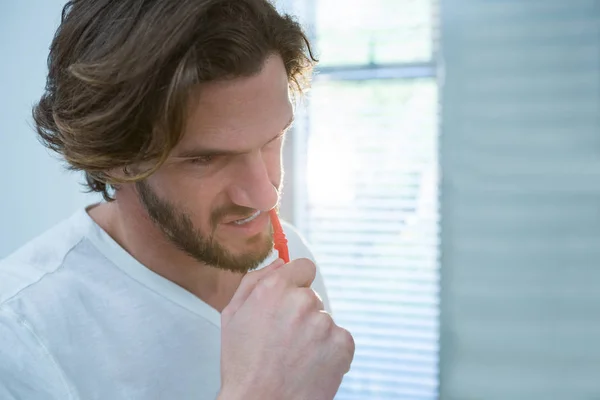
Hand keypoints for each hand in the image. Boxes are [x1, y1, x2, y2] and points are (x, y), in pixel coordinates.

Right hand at [218, 258, 354, 399]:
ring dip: (315, 334)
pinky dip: (330, 351)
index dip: (296, 283)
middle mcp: (301, 301)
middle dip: (301, 314)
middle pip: (311, 297)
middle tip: (284, 340)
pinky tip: (310, 365)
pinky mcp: (342, 343)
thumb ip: (254, 281)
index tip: (290, 299)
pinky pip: (340, 339)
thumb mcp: (233, 316)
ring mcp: (324, 322)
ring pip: (324, 320)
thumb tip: (278, 262)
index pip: (303, 267)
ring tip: (295, 357)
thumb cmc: (244, 366)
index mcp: (274, 289)